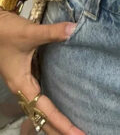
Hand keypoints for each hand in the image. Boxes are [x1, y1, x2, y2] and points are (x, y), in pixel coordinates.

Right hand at [0, 8, 84, 133]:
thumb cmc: (5, 32)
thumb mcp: (28, 32)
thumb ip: (52, 32)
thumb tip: (74, 30)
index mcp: (22, 84)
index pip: (44, 110)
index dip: (61, 123)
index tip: (77, 133)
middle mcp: (23, 88)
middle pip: (42, 118)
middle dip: (59, 130)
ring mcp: (24, 83)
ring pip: (40, 110)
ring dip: (55, 121)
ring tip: (73, 128)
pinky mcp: (27, 75)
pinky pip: (40, 98)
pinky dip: (51, 107)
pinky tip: (63, 104)